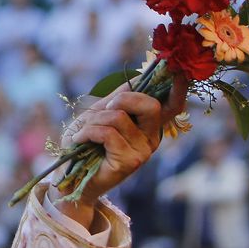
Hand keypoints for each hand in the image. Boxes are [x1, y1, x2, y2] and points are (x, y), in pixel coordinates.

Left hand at [56, 75, 189, 224]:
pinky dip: (88, 132)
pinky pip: (108, 133)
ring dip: (94, 120)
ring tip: (83, 133)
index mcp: (149, 126)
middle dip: (122, 99)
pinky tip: (79, 140)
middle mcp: (151, 139)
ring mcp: (142, 152)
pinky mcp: (129, 162)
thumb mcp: (99, 115)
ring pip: (120, 117)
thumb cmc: (84, 145)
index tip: (179, 70)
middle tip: (103, 109)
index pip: (173, 106)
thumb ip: (119, 98)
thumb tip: (138, 77)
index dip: (178, 88)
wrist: (69, 178)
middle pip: (150, 105)